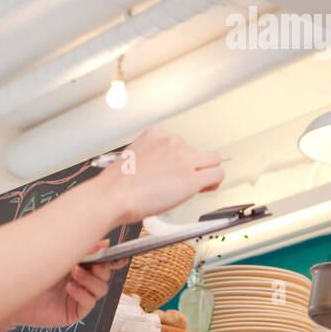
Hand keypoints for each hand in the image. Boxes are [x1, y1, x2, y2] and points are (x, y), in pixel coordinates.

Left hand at [13, 239, 129, 328]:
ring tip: (74, 274)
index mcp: (81, 264)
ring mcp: (79, 296)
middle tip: (91, 263)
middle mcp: (82, 280)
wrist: (11, 292)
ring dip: (90, 280)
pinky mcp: (74, 311)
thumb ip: (83, 249)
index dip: (114, 259)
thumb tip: (105, 243)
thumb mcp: (59, 255)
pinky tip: (69, 288)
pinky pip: (89, 303)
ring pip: (101, 288)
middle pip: (106, 274)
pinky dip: (82, 293)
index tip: (118, 256)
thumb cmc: (30, 271)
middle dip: (101, 268)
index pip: (104, 261)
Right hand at [92, 127, 223, 223]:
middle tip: (182, 183)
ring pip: (212, 160)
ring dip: (205, 173)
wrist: (113, 196)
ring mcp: (183, 159)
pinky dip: (214, 182)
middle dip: (192, 167)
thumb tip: (166, 170)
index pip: (180, 143)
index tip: (174, 171)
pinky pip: (217, 174)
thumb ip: (153, 158)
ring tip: (193, 188)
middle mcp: (172, 142)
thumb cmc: (117, 185)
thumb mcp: (133, 158)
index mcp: (156, 135)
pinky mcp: (191, 178)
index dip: (180, 160)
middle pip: (196, 152)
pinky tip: (205, 188)